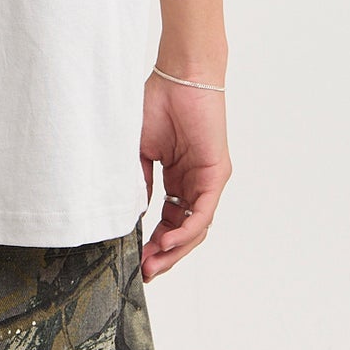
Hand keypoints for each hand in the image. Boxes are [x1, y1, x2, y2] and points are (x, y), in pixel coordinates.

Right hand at [138, 71, 230, 279]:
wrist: (178, 77)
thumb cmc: (157, 103)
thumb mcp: (139, 151)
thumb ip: (139, 183)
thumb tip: (134, 215)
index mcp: (177, 179)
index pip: (168, 221)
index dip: (153, 243)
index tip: (135, 260)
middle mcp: (194, 184)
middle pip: (183, 232)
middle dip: (164, 256)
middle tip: (145, 272)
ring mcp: (206, 181)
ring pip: (194, 228)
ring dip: (174, 249)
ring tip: (153, 262)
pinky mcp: (216, 175)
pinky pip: (202, 212)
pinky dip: (185, 230)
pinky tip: (168, 242)